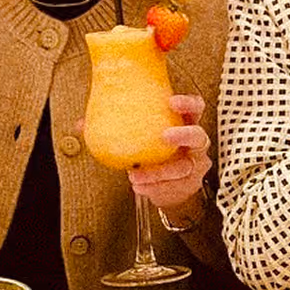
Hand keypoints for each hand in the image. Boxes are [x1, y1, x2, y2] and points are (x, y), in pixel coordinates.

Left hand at [127, 94, 210, 211]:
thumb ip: (129, 123)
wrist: (170, 186)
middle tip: (165, 135)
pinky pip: (173, 187)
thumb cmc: (157, 152)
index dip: (187, 103)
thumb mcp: (148, 134)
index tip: (171, 102)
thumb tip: (92, 117)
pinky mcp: (189, 184)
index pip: (195, 107)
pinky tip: (140, 185)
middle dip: (183, 134)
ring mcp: (194, 164)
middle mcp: (195, 143)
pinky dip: (154, 187)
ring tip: (136, 175)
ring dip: (158, 172)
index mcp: (187, 123)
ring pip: (183, 168)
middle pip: (197, 136)